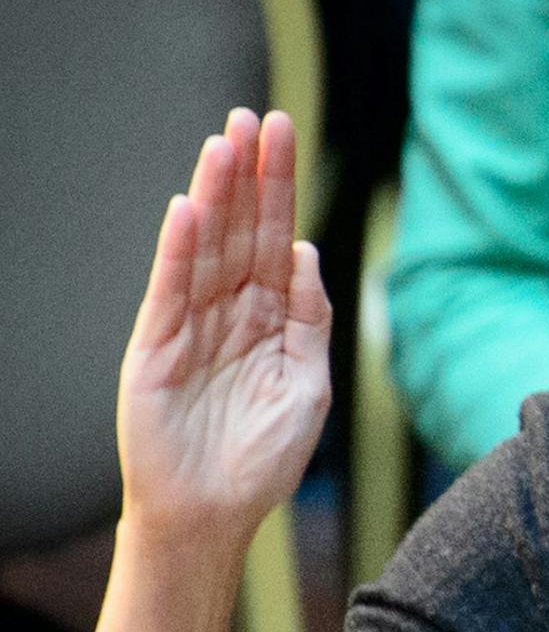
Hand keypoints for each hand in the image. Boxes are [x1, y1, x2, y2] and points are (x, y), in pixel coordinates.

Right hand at [118, 108, 330, 551]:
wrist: (213, 514)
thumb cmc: (263, 460)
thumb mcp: (306, 388)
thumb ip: (308, 323)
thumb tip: (305, 256)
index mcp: (269, 322)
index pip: (274, 242)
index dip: (279, 191)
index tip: (285, 137)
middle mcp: (228, 315)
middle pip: (240, 232)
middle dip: (249, 176)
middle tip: (255, 117)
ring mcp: (189, 327)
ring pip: (204, 249)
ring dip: (215, 197)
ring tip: (224, 144)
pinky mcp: (156, 348)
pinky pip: (169, 290)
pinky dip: (177, 250)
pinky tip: (188, 209)